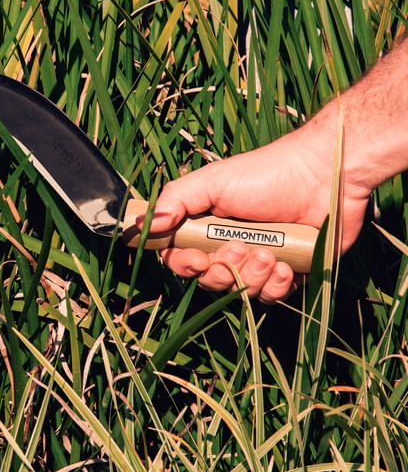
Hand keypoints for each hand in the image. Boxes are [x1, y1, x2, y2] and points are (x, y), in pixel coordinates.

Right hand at [144, 119, 372, 302]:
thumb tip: (148, 224)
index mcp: (207, 228)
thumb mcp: (211, 181)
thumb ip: (175, 199)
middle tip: (242, 247)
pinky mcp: (289, 275)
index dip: (185, 266)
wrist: (323, 177)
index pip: (180, 260)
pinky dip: (277, 284)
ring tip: (270, 252)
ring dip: (252, 276)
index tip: (198, 259)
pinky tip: (286, 264)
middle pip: (209, 281)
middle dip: (223, 270)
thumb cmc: (265, 174)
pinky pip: (272, 297)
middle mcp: (229, 248)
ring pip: (241, 293)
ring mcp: (259, 263)